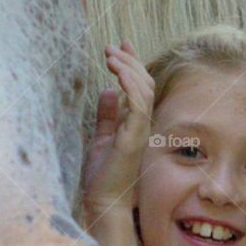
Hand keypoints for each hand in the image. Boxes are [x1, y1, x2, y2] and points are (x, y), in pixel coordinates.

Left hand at [82, 39, 153, 221]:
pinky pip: (139, 106)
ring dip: (128, 69)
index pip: (139, 87)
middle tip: (110, 48)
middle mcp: (142, 125)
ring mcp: (140, 131)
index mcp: (135, 123)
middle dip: (129, 61)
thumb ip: (107, 115)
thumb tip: (106, 91)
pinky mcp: (134, 138)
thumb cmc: (101, 176)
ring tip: (110, 56)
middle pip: (144, 83)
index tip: (121, 44)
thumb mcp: (101, 137)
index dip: (133, 63)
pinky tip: (117, 74)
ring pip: (144, 90)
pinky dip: (130, 86)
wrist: (102, 202)